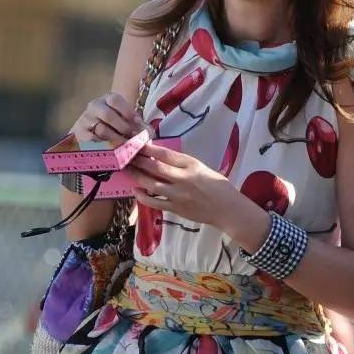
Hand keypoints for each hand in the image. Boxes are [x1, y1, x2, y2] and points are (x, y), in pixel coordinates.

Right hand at [72, 92, 144, 146]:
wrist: (91, 133)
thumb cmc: (116, 126)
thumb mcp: (127, 120)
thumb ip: (138, 125)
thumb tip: (148, 133)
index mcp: (107, 99)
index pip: (115, 99)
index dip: (127, 111)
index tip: (137, 122)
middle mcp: (94, 106)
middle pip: (108, 115)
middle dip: (123, 127)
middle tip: (133, 137)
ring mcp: (85, 120)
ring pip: (101, 130)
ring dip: (116, 139)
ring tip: (126, 146)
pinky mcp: (80, 134)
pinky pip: (93, 142)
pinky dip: (106, 147)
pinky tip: (114, 151)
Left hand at [126, 142, 243, 229]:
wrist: (228, 209)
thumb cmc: (218, 186)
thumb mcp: (202, 168)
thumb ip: (183, 164)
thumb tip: (161, 159)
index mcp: (191, 165)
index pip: (165, 154)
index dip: (149, 149)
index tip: (137, 144)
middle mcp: (183, 178)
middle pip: (155, 167)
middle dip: (138, 160)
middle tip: (126, 156)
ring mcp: (178, 194)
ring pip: (151, 184)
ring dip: (137, 176)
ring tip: (127, 170)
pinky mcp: (176, 208)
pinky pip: (154, 202)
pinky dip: (143, 197)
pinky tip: (135, 191)